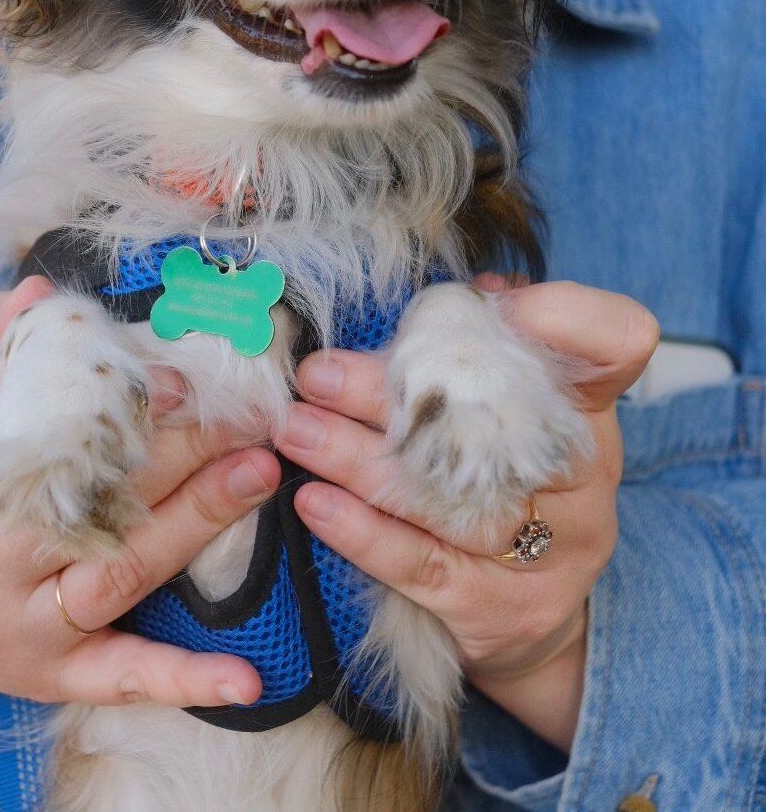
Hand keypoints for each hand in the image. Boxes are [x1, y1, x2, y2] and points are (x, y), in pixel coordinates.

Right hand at [0, 278, 278, 733]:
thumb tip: (39, 291)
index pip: (35, 437)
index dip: (107, 408)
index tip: (176, 380)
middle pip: (90, 504)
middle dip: (177, 456)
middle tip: (246, 416)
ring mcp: (20, 626)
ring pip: (119, 574)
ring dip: (196, 524)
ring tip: (259, 473)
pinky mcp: (50, 676)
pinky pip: (120, 681)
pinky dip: (185, 681)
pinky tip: (247, 680)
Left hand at [273, 280, 658, 751]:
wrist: (534, 617)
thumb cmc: (508, 485)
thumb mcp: (517, 415)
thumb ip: (492, 352)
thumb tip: (473, 291)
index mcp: (588, 410)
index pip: (613, 342)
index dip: (563, 316)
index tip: (476, 302)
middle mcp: (582, 477)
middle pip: (492, 420)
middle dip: (389, 392)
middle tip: (316, 374)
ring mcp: (550, 549)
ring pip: (446, 497)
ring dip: (355, 458)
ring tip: (295, 430)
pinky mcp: (501, 609)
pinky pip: (422, 566)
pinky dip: (362, 532)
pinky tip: (313, 503)